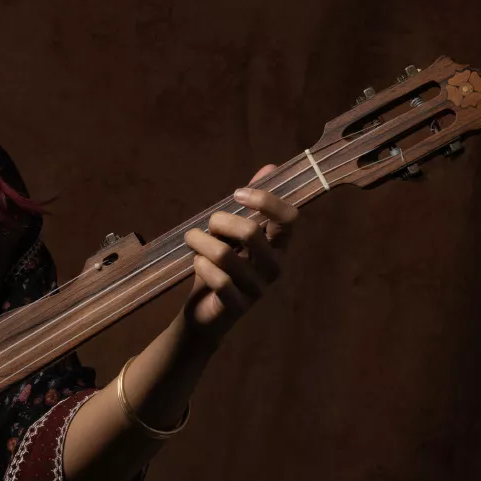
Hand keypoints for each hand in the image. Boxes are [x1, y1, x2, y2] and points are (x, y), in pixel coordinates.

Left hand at [179, 164, 298, 342]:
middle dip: (220, 221)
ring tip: (191, 240)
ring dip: (200, 241)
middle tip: (205, 225)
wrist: (203, 313)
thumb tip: (271, 167)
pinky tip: (196, 263)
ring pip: (225, 255)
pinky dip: (201, 265)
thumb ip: (251, 203)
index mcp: (278, 246)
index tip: (237, 194)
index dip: (265, 200)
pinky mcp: (238, 306)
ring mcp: (258, 289)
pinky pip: (218, 280)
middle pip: (251, 232)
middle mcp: (274, 267)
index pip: (289, 218)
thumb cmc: (220, 268)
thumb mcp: (232, 233)